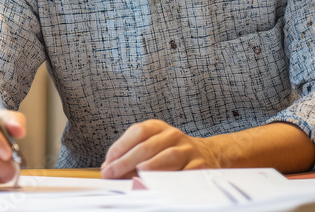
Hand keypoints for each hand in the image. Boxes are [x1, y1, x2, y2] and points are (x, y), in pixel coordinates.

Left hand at [101, 120, 220, 177]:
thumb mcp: (151, 145)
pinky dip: (170, 180)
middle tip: (111, 174)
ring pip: (166, 158)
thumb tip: (109, 168)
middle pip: (147, 146)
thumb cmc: (170, 152)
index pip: (137, 132)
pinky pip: (184, 174)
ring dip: (148, 169)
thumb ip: (130, 154)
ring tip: (134, 178)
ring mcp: (188, 149)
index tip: (107, 163)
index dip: (120, 147)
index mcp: (158, 127)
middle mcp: (173, 135)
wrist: (206, 154)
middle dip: (126, 162)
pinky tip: (157, 186)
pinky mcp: (200, 165)